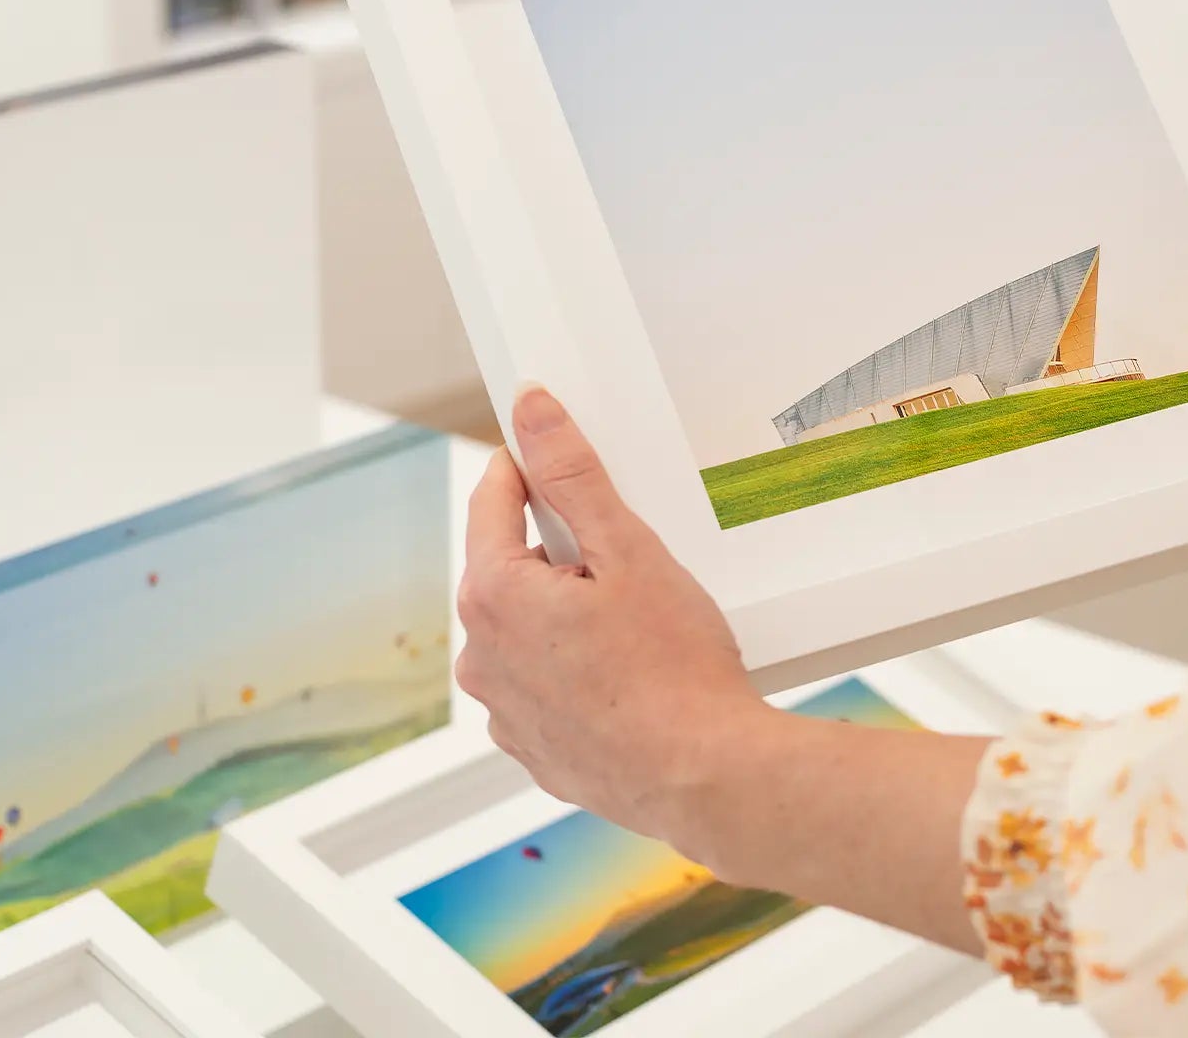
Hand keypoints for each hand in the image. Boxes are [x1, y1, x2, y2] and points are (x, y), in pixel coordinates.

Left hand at [454, 385, 769, 847]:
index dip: (526, 468)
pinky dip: (574, 669)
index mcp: (494, 595)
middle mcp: (481, 655)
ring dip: (565, 615)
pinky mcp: (531, 749)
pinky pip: (542, 684)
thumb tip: (531, 411)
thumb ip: (572, 473)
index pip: (492, 501)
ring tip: (635, 631)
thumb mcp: (628, 548)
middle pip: (511, 568)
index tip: (551, 452)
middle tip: (626, 567)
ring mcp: (503, 709)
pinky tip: (627, 676)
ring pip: (527, 629)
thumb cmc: (675, 668)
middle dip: (560, 555)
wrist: (706, 775)